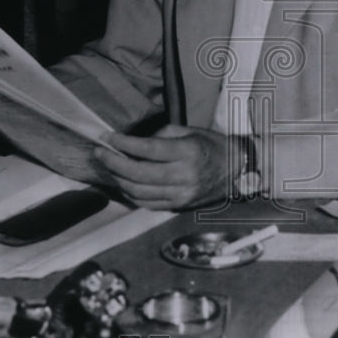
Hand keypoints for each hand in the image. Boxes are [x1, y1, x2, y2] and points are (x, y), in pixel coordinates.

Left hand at [93, 124, 233, 209]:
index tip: (107, 137)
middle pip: (138, 174)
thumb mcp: (190, 131)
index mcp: (187, 152)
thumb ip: (161, 135)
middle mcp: (183, 176)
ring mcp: (181, 195)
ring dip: (118, 179)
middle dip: (113, 163)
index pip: (147, 150)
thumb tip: (133, 142)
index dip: (122, 144)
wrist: (238, 171)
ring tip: (108, 167)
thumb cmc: (213, 146)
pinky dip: (130, 193)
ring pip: (138, 192)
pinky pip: (147, 203)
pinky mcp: (178, 206)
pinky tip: (123, 182)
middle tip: (100, 152)